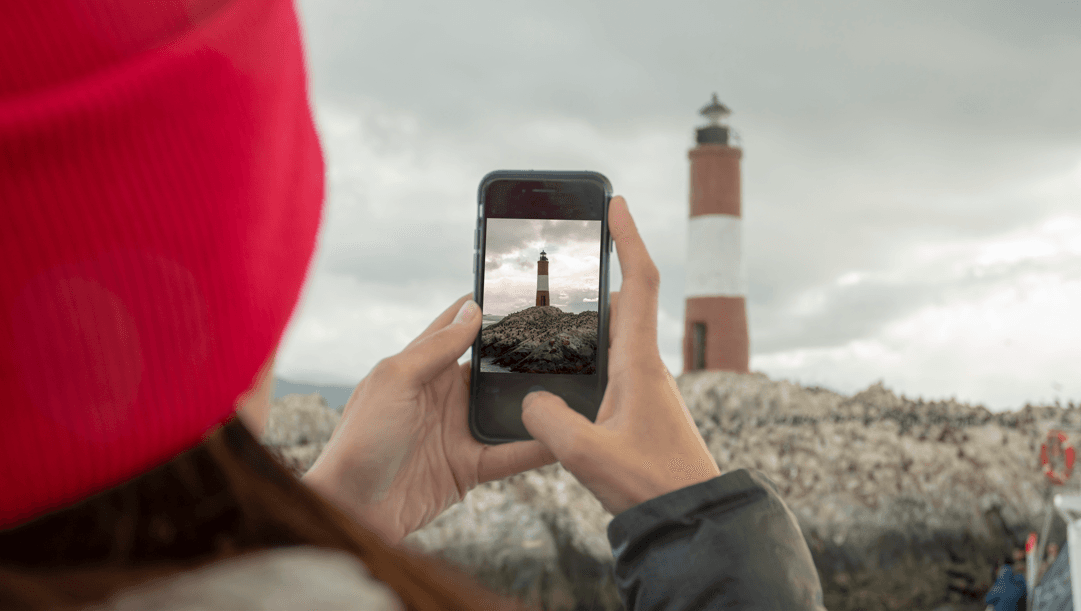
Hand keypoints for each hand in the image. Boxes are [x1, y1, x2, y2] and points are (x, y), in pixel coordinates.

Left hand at [302, 294, 556, 544]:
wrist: (350, 510)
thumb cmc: (358, 440)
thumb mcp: (394, 381)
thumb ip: (435, 348)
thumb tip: (472, 310)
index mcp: (419, 368)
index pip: (456, 328)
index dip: (483, 309)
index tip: (519, 292)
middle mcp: (442, 395)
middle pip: (491, 368)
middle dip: (522, 354)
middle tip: (564, 336)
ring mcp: (458, 430)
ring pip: (507, 409)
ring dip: (535, 401)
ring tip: (574, 384)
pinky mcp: (469, 466)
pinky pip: (510, 454)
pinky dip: (536, 447)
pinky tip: (561, 438)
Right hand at [521, 195, 720, 515]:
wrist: (692, 519)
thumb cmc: (652, 485)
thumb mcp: (588, 455)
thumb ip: (550, 421)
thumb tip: (532, 400)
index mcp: (640, 363)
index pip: (638, 283)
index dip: (627, 238)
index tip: (615, 203)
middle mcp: (646, 368)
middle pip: (627, 299)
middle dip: (605, 264)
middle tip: (574, 246)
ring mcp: (645, 388)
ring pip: (616, 334)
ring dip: (594, 310)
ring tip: (556, 301)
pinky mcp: (638, 409)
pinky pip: (610, 364)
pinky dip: (589, 350)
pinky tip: (565, 366)